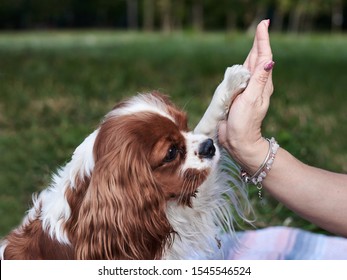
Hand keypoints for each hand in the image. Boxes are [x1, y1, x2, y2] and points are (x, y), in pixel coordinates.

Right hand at [219, 20, 273, 172]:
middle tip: (261, 26)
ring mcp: (247, 90)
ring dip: (250, 52)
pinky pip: (239, 78)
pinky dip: (240, 68)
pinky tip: (240, 65)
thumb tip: (269, 60)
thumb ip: (258, 79)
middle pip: (258, 58)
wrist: (238, 141)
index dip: (262, 40)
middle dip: (259, 42)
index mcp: (261, 83)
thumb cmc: (245, 122)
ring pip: (248, 67)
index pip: (264, 56)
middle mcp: (256, 84)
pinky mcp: (237, 96)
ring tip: (255, 39)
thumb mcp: (252, 99)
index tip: (263, 24)